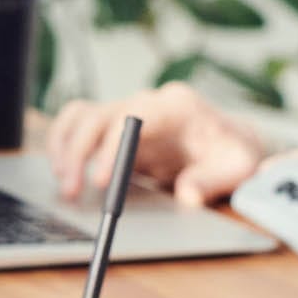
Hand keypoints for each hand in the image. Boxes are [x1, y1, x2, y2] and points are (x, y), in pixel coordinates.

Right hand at [46, 82, 269, 206]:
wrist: (226, 142)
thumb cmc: (231, 154)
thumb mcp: (236, 168)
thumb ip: (213, 180)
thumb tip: (188, 195)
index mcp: (177, 106)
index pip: (133, 117)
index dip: (111, 147)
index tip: (102, 182)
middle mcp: (146, 101)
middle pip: (98, 116)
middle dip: (78, 154)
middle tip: (71, 192)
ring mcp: (125, 110)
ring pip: (80, 116)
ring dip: (64, 149)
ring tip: (64, 185)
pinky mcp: (111, 123)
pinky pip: (75, 122)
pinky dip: (61, 143)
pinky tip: (61, 170)